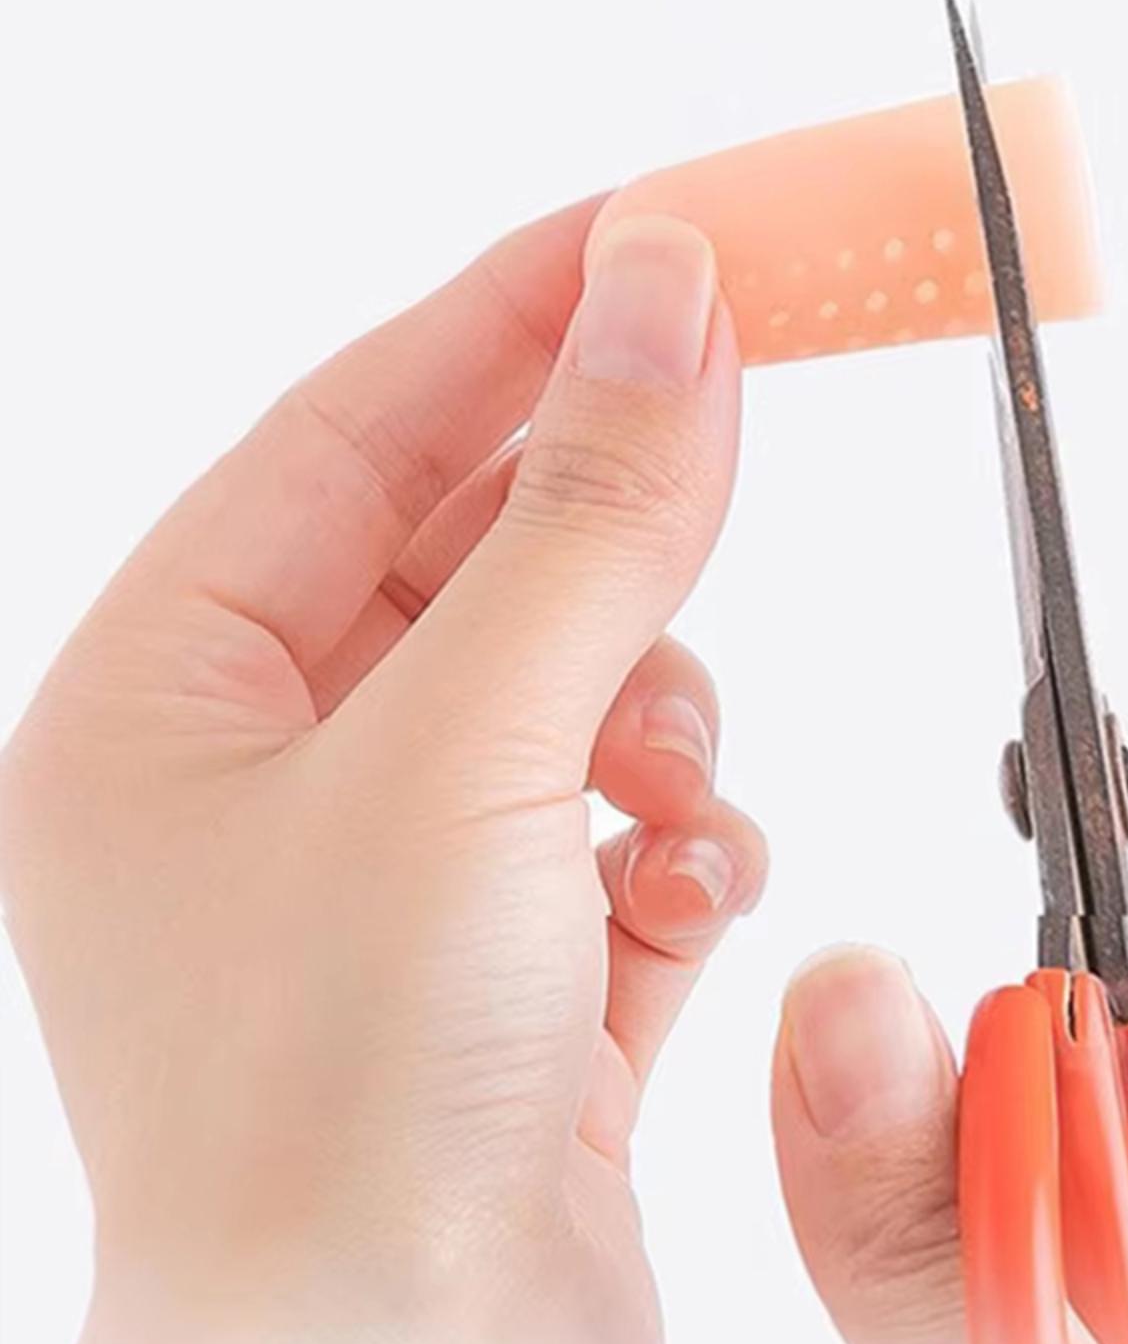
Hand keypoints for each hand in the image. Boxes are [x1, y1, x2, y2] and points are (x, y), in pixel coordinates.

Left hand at [0, 206, 766, 1343]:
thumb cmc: (343, 1111)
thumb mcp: (471, 747)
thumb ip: (586, 512)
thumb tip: (667, 297)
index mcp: (172, 699)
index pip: (355, 430)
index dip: (508, 317)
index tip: (648, 232)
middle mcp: (271, 777)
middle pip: (473, 549)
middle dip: (609, 502)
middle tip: (741, 388)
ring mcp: (400, 873)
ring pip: (572, 684)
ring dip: (652, 700)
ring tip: (662, 776)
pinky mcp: (516, 963)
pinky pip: (623, 819)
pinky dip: (674, 831)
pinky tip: (679, 892)